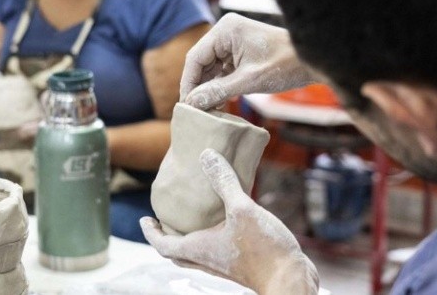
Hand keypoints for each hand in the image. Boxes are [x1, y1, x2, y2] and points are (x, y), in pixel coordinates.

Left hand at [141, 149, 319, 294]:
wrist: (291, 280)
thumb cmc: (264, 250)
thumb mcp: (241, 210)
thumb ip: (223, 182)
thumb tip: (206, 155)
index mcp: (199, 249)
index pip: (163, 245)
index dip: (150, 232)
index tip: (145, 220)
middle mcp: (207, 260)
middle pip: (178, 253)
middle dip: (167, 237)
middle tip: (164, 221)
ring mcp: (225, 264)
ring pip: (197, 253)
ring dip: (189, 237)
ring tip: (192, 217)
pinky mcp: (242, 264)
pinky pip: (217, 250)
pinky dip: (212, 236)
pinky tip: (226, 220)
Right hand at [180, 13, 315, 109]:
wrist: (312, 60)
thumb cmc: (286, 65)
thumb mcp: (249, 81)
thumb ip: (218, 91)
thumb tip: (192, 103)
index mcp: (225, 30)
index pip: (195, 58)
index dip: (188, 83)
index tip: (186, 106)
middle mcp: (225, 32)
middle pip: (201, 63)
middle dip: (198, 87)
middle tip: (196, 112)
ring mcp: (232, 41)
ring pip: (210, 68)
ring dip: (208, 88)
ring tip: (207, 110)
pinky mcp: (240, 51)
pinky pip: (222, 69)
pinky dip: (220, 85)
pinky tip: (219, 103)